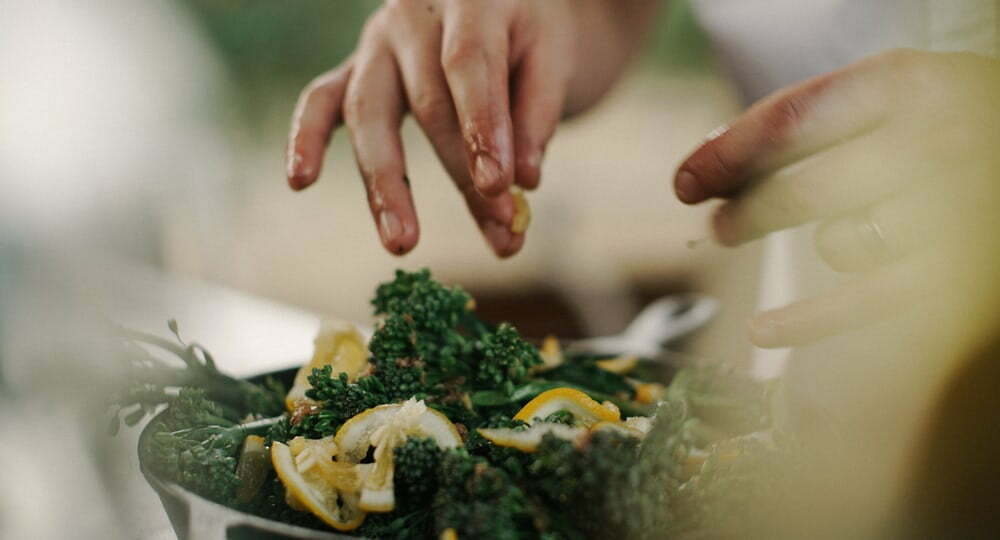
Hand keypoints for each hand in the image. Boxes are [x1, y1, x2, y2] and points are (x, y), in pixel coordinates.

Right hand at [285, 0, 654, 256]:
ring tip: (401, 243)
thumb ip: (537, 116)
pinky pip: (321, 100)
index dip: (482, 127)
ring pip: (368, 112)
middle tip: (499, 231)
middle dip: (461, 174)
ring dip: (385, 183)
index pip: (469, 65)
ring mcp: (375, 43)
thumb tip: (523, 181)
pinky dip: (306, 138)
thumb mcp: (552, 57)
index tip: (500, 187)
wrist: (498, 1)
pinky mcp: (354, 68)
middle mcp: (412, 17)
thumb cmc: (528, 33)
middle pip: (427, 102)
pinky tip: (299, 181)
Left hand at [674, 49, 999, 347]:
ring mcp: (950, 211)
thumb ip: (817, 117)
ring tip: (846, 233)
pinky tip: (762, 329)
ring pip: (840, 243)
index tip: (686, 181)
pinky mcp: (957, 276)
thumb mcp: (901, 94)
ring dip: (828, 244)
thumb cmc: (958, 125)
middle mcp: (933, 141)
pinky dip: (806, 321)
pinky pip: (863, 304)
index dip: (726, 155)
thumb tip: (711, 160)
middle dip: (745, 213)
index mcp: (910, 85)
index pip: (789, 122)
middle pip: (800, 190)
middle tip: (718, 227)